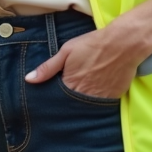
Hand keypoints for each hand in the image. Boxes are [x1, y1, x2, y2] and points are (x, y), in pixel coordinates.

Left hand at [23, 21, 151, 99]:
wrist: (123, 44)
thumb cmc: (92, 44)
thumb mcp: (66, 51)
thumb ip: (47, 67)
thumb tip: (29, 80)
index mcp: (69, 84)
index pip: (56, 98)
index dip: (54, 96)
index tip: (53, 93)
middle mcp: (83, 95)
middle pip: (70, 105)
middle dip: (67, 101)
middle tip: (69, 91)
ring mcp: (99, 99)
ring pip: (85, 107)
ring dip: (81, 102)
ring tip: (82, 92)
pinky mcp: (113, 99)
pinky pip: (100, 105)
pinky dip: (96, 101)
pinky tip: (95, 91)